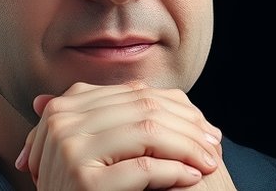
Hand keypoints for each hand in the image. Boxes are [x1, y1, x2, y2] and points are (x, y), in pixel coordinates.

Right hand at [14, 82, 227, 189]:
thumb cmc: (86, 185)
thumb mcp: (97, 144)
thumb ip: (125, 117)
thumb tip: (181, 99)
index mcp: (65, 106)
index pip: (133, 95)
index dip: (175, 108)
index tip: (203, 126)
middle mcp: (62, 122)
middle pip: (144, 110)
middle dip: (187, 126)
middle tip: (214, 143)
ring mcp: (69, 150)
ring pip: (147, 134)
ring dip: (187, 147)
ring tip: (208, 161)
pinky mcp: (84, 182)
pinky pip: (142, 168)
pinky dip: (174, 172)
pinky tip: (191, 176)